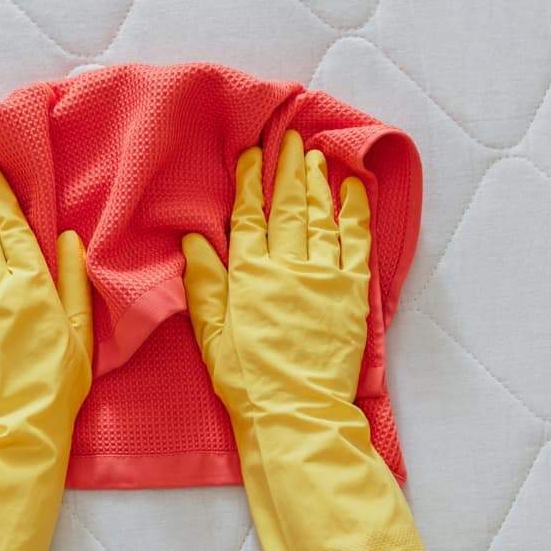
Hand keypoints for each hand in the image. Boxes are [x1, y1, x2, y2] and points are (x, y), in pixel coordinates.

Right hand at [182, 131, 448, 550]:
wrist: (296, 412)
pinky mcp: (352, 293)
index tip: (252, 155)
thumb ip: (204, 285)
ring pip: (321, 217)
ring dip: (317, 183)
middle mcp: (287, 266)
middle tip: (289, 138)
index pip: (248, 217)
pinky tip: (353, 189)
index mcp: (249, 276)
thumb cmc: (246, 380)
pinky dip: (355, 212)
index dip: (249, 183)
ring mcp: (324, 277)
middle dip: (287, 170)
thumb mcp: (209, 335)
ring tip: (315, 155)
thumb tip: (194, 241)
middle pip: (287, 207)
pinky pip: (356, 242)